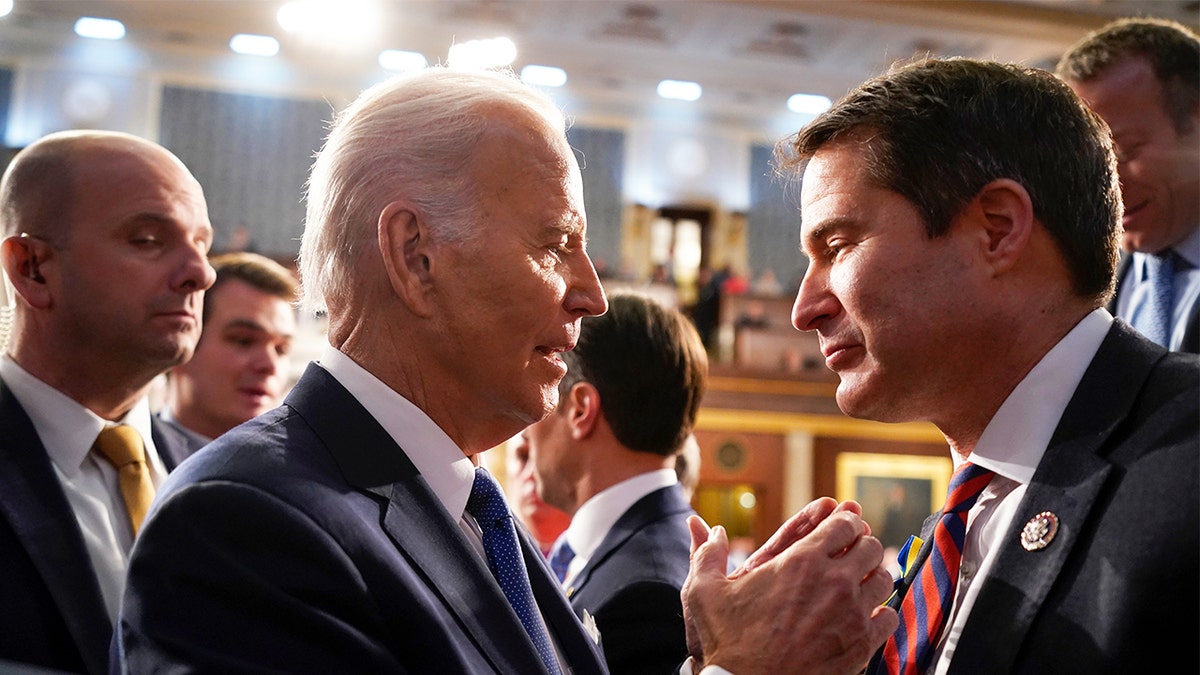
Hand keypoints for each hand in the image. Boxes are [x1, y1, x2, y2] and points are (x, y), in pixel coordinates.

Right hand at [681, 509, 896, 674]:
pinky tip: (866, 617)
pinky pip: (889, 616)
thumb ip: (707, 554)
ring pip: (884, 579)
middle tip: (851, 555)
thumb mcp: (705, 592)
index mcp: (801, 561)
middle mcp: (834, 582)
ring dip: (873, 578)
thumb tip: (711, 530)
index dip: (845, 521)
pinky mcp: (862, 644)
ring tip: (859, 585)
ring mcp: (852, 614)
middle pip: (870, 547)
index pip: (845, 523)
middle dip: (861, 546)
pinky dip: (881, 613)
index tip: (842, 528)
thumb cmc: (727, 641)